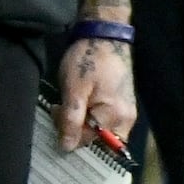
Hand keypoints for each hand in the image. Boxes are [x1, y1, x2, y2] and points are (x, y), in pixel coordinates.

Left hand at [57, 36, 137, 152]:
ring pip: (99, 130)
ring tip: (70, 102)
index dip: (67, 131)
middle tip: (61, 107)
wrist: (104, 35)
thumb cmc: (88, 61)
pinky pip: (105, 121)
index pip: (86, 141)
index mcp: (115, 118)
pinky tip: (80, 101)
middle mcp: (126, 120)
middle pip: (96, 139)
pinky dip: (90, 115)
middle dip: (76, 128)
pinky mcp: (123, 104)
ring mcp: (126, 112)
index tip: (57, 112)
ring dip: (82, 122)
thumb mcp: (74, 90)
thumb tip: (66, 147)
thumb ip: (71, 120)